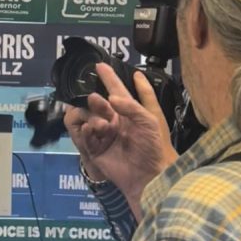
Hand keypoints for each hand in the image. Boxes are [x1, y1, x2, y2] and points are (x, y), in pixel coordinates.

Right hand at [64, 63, 177, 209]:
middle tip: (96, 100)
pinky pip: (85, 136)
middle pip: (99, 104)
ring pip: (89, 118)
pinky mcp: (96, 150)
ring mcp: (105, 135)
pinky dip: (86, 131)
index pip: (117, 90)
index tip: (99, 64)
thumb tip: (111, 97)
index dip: (109, 77)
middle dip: (96, 101)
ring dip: (93, 117)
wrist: (151, 175)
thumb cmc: (155, 146)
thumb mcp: (150, 120)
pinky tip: (91, 130)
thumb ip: (131, 105)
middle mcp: (115, 121)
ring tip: (103, 125)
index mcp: (129, 112)